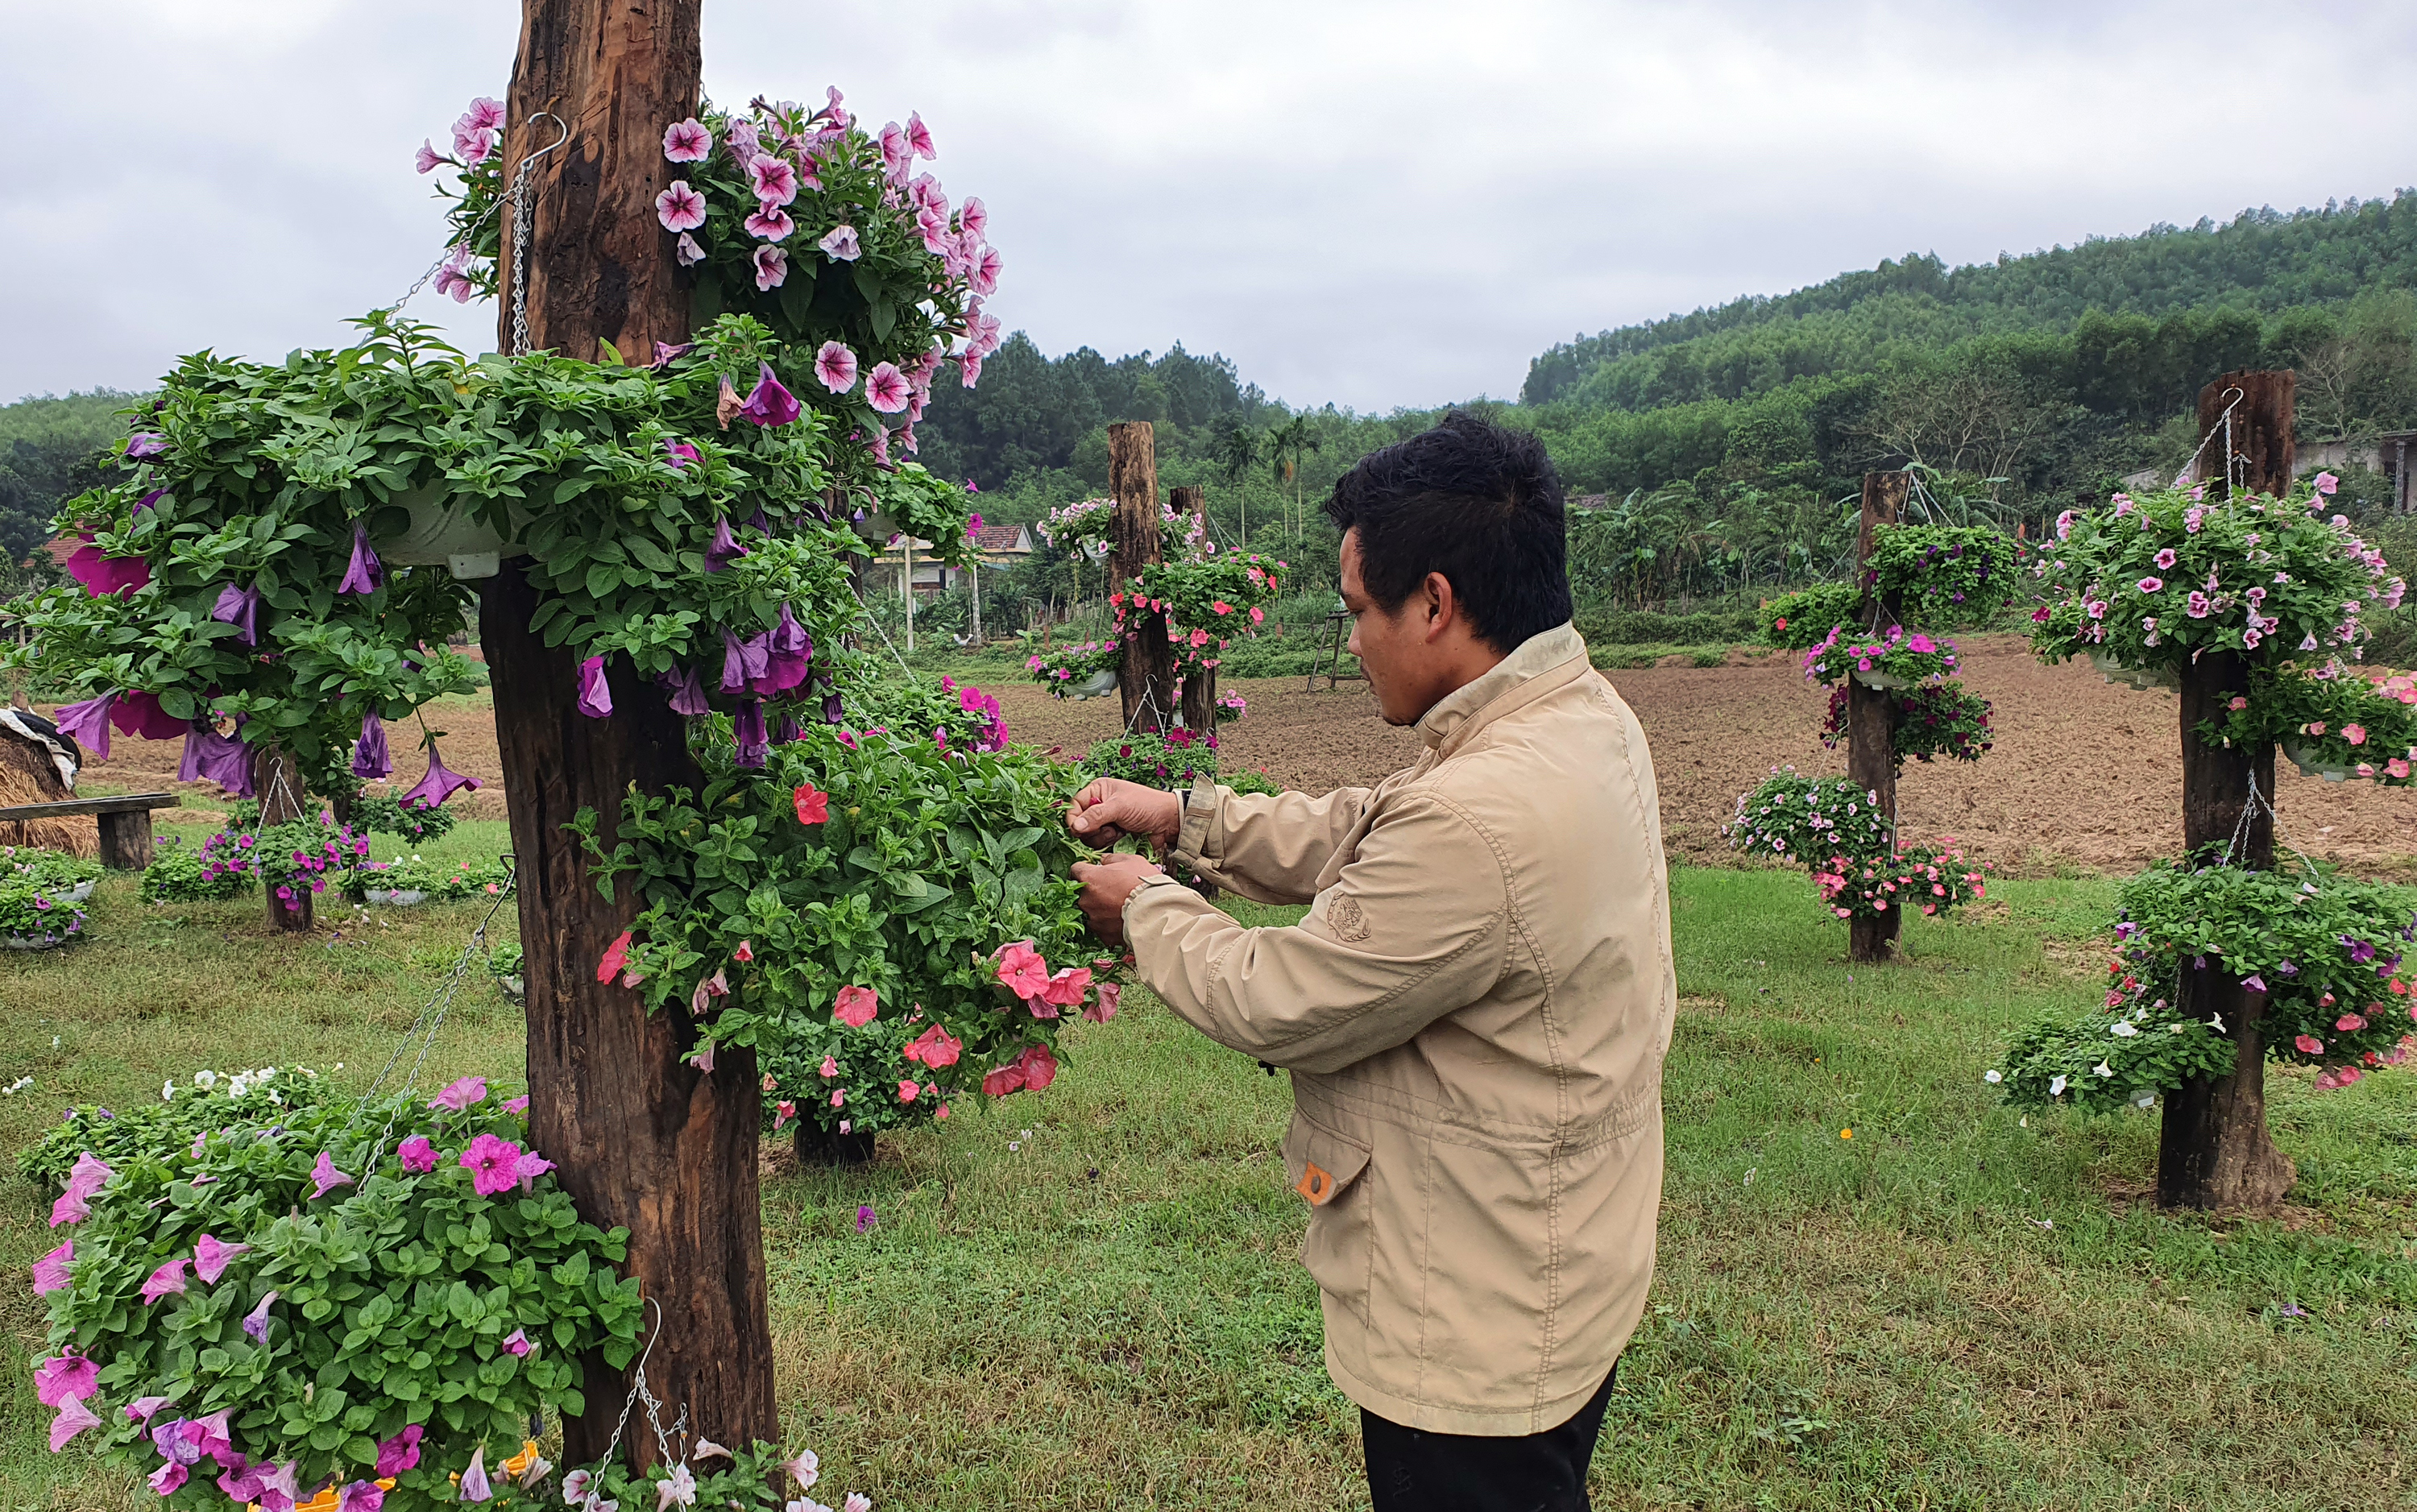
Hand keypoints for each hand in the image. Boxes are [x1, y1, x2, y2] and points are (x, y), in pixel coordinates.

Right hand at [1067, 777, 1182, 849]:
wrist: (1169, 822)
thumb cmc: (1147, 806)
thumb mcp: (1120, 807)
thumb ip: (1096, 815)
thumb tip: (1075, 827)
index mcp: (1099, 790)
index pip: (1075, 805)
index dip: (1074, 818)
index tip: (1078, 830)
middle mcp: (1100, 804)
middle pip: (1079, 822)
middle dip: (1091, 829)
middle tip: (1108, 828)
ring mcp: (1106, 820)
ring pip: (1089, 835)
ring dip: (1101, 837)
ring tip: (1117, 832)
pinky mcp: (1113, 833)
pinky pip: (1100, 843)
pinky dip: (1108, 842)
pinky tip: (1121, 837)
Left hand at [1071, 854, 1162, 944]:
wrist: (1158, 912)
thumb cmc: (1145, 883)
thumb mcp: (1131, 861)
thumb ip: (1112, 858)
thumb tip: (1103, 860)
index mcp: (1089, 878)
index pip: (1075, 870)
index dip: (1084, 869)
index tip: (1093, 870)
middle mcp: (1086, 900)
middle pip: (1082, 893)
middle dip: (1094, 891)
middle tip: (1112, 890)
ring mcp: (1093, 919)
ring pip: (1092, 912)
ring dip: (1100, 908)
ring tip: (1119, 907)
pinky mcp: (1103, 935)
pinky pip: (1102, 927)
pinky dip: (1109, 924)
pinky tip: (1122, 919)